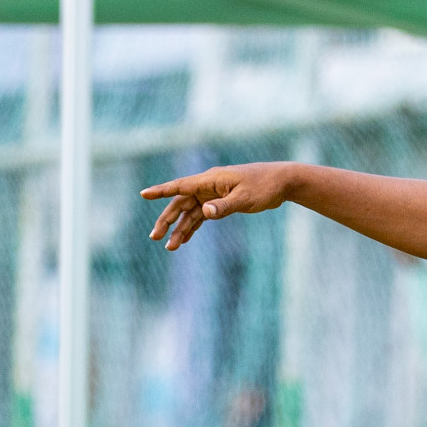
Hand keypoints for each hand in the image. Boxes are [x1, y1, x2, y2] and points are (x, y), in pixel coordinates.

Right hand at [141, 162, 297, 249]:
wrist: (282, 182)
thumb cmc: (264, 187)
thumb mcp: (245, 198)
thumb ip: (224, 206)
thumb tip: (204, 213)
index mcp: (211, 180)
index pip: (181, 186)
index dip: (161, 191)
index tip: (144, 195)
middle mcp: (208, 186)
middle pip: (181, 203)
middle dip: (167, 220)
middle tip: (155, 237)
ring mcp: (214, 194)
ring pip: (191, 213)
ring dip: (180, 228)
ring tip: (170, 247)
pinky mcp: (221, 202)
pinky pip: (202, 216)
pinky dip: (193, 227)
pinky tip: (185, 240)